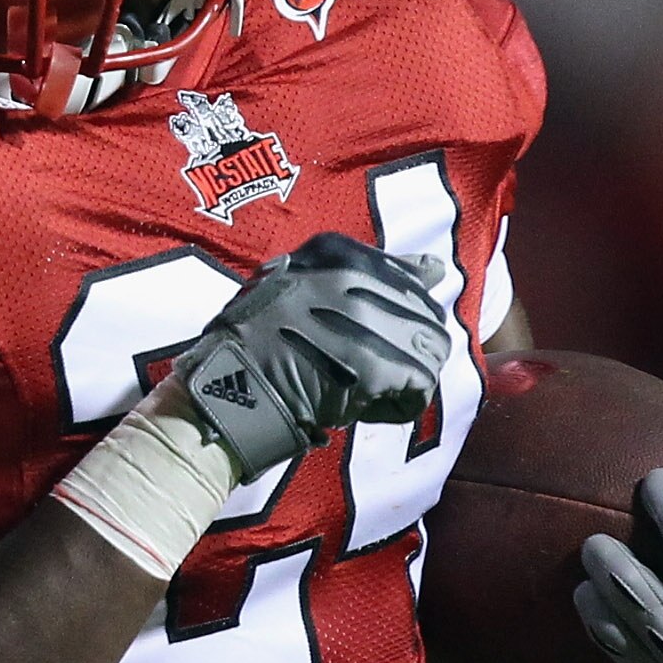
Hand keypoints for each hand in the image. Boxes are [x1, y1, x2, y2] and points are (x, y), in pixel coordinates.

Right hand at [178, 234, 452, 481]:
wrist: (226, 386)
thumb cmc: (254, 341)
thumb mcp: (300, 285)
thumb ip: (365, 273)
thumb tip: (435, 267)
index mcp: (338, 253)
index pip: (411, 278)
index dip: (401, 316)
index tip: (376, 337)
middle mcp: (358, 277)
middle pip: (426, 315)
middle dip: (408, 348)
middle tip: (369, 371)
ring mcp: (368, 320)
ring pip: (431, 351)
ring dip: (404, 378)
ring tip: (364, 390)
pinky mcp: (375, 364)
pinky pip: (420, 388)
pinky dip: (396, 406)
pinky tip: (360, 408)